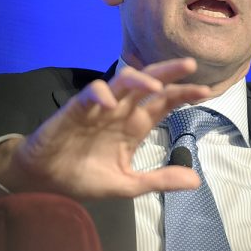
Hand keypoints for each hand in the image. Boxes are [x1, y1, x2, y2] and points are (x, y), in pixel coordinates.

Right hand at [0, 58, 211, 199]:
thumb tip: (196, 180)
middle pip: (149, 84)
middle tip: (191, 66)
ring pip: (122, 81)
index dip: (183, 93)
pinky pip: (90, 94)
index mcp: (135, 125)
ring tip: (156, 85)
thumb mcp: (128, 185)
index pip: (164, 102)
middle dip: (169, 72)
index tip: (206, 91)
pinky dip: (100, 94)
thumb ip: (159, 180)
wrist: (45, 181)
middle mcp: (122, 111)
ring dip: (139, 78)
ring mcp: (100, 108)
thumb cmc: (85, 177)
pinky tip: (110, 102)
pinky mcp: (76, 109)